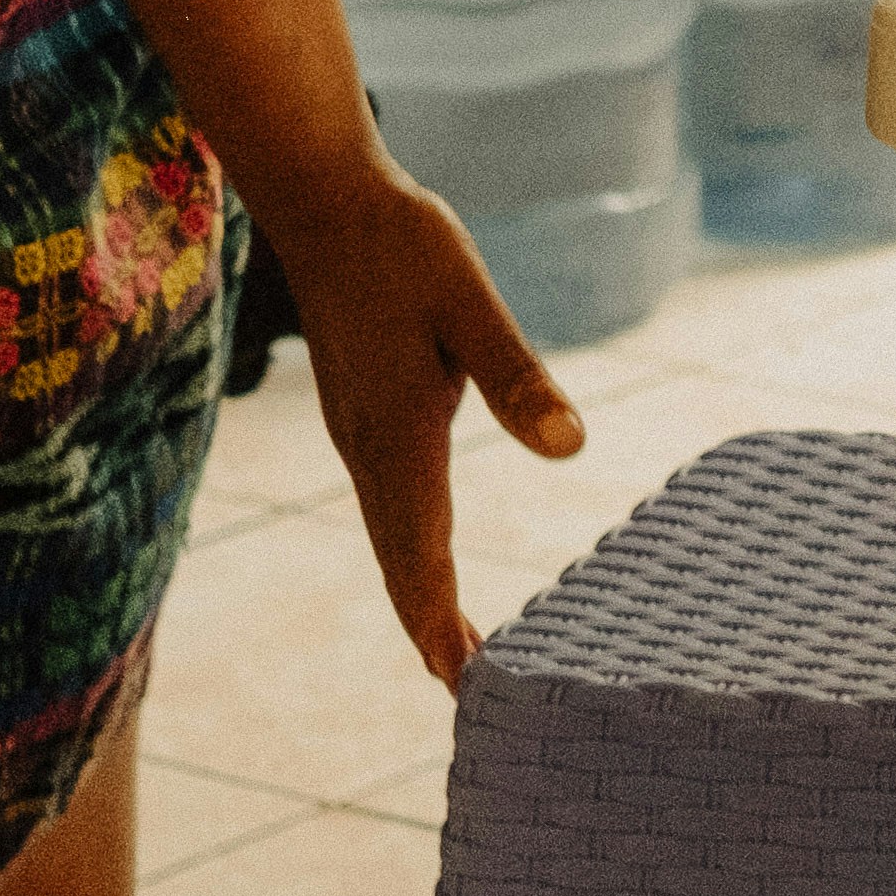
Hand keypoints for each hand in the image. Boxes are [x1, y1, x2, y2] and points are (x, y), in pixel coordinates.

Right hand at [270, 172, 585, 682]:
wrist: (323, 201)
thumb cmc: (401, 247)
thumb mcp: (471, 306)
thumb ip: (518, 377)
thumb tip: (573, 446)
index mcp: (399, 437)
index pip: (420, 557)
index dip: (441, 626)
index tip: (466, 689)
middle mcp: (369, 449)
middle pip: (399, 562)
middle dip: (431, 629)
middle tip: (468, 694)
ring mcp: (358, 433)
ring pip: (389, 535)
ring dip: (418, 591)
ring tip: (453, 643)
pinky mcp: (360, 413)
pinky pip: (385, 502)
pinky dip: (408, 546)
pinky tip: (428, 550)